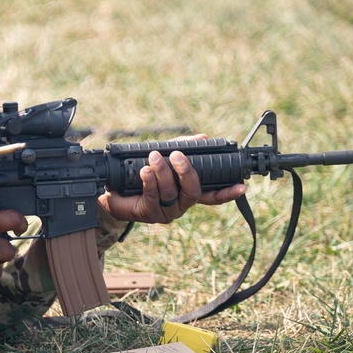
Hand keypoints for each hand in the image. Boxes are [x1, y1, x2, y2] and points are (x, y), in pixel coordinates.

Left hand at [98, 144, 246, 223]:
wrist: (111, 189)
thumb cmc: (140, 173)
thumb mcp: (163, 156)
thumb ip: (181, 148)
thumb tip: (202, 138)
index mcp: (186, 192)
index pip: (211, 195)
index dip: (226, 192)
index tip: (241, 187)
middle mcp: (180, 204)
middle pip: (193, 192)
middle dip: (186, 172)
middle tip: (176, 155)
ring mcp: (165, 211)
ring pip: (171, 193)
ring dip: (163, 172)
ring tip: (153, 158)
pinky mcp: (148, 213)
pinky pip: (153, 197)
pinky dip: (150, 181)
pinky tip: (144, 171)